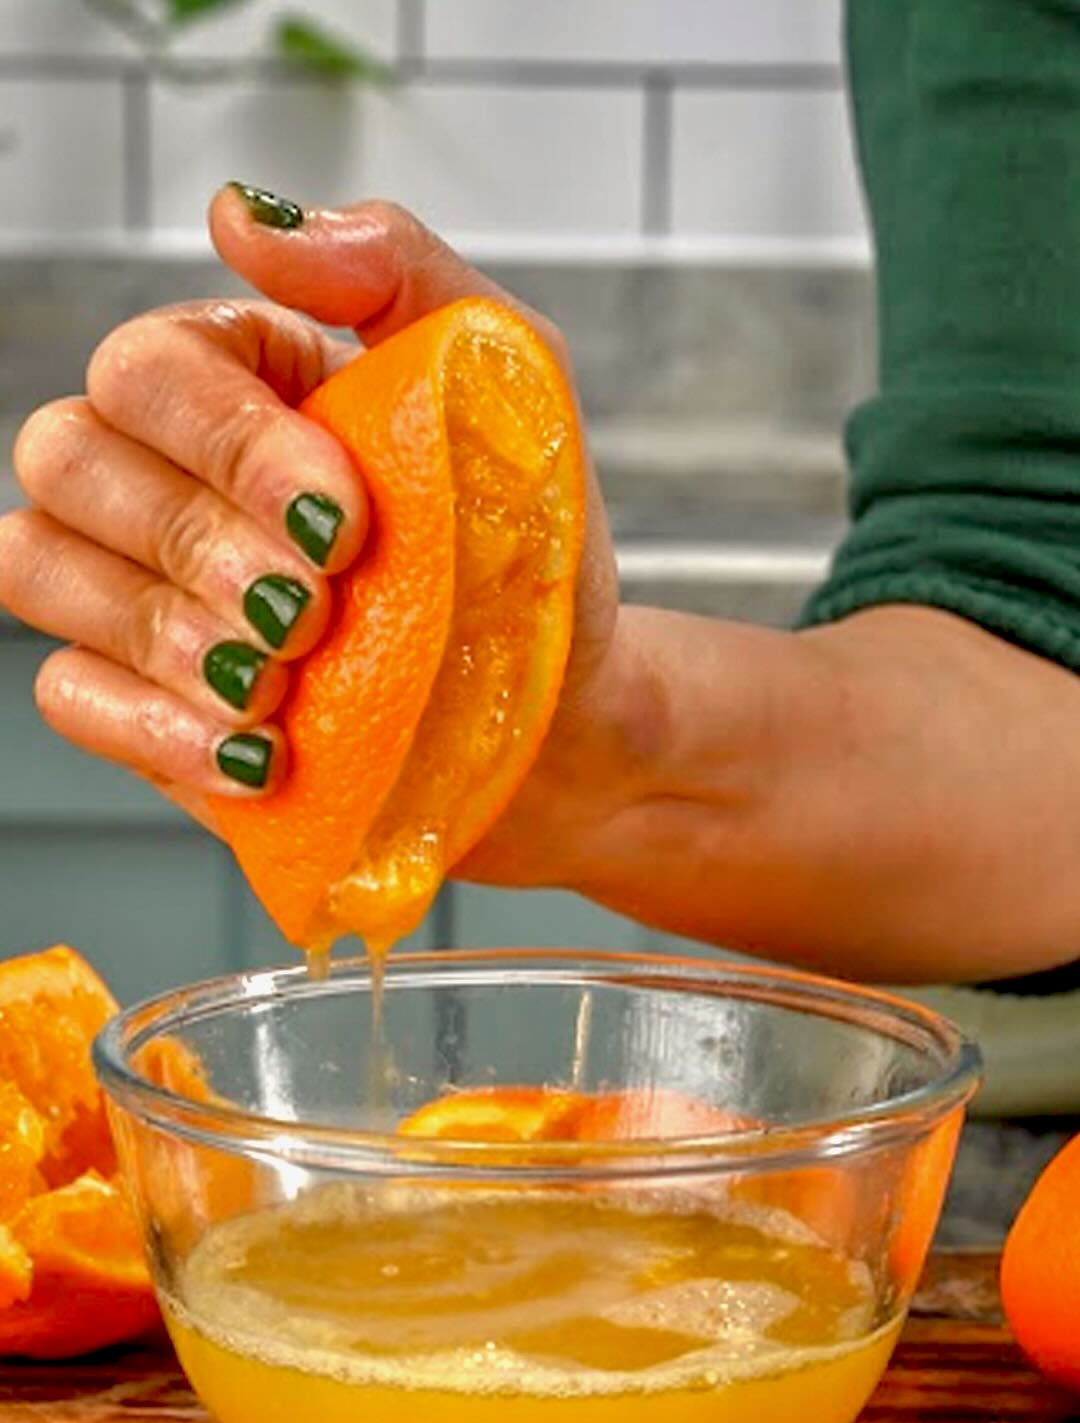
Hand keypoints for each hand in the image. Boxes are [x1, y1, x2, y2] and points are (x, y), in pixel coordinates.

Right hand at [0, 188, 617, 837]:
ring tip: (284, 682)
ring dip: (167, 633)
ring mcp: (142, 590)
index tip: (346, 519)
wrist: (556, 714)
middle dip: (197, 542)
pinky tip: (255, 750)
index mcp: (239, 377)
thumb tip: (242, 217)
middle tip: (317, 608)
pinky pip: (69, 693)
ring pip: (39, 567)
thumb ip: (391, 268)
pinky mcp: (142, 705)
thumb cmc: (523, 552)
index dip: (226, 444)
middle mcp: (166, 469)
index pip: (148, 365)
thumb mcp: (505, 382)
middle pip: (68, 457)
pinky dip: (152, 724)